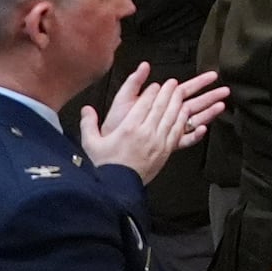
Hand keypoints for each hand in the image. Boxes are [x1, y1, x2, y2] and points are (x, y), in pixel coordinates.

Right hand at [77, 64, 218, 183]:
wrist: (117, 187)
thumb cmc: (104, 166)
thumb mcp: (91, 143)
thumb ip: (88, 124)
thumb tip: (86, 109)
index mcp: (128, 129)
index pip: (144, 105)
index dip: (151, 93)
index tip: (155, 85)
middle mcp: (146, 134)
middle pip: (160, 108)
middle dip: (167, 93)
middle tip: (172, 83)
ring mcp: (158, 143)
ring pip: (172, 117)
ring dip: (177, 103)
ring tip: (180, 93)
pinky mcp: (165, 152)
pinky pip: (177, 132)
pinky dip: (182, 120)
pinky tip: (185, 113)